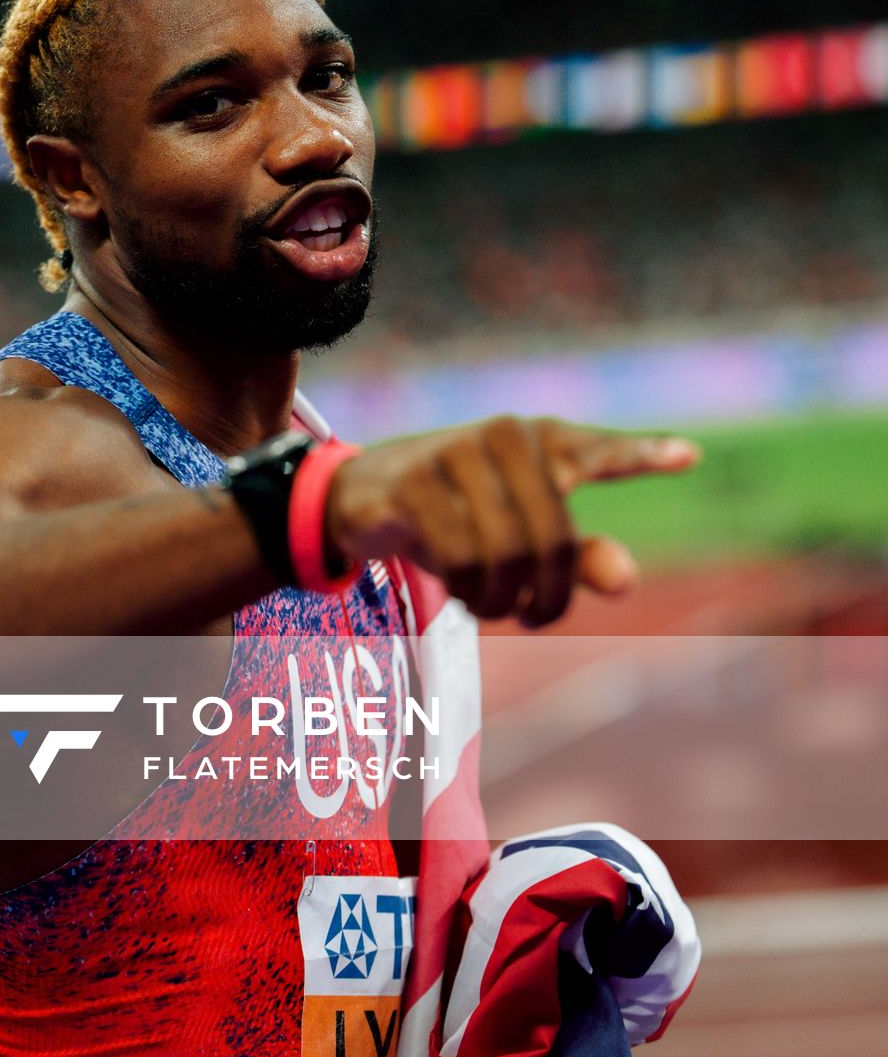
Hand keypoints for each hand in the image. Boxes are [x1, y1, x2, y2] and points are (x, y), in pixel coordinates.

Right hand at [324, 416, 698, 626]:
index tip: (690, 457)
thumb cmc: (462, 514)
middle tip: (535, 620)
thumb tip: (625, 579)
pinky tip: (460, 594)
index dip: (643, 455)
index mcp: (545, 442)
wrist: (365, 496)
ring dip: (500, 601)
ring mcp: (456, 452)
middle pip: (554, 539)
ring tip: (491, 606)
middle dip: (547, 596)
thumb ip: (578, 558)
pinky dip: (465, 591)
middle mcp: (506, 437)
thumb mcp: (522, 537)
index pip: (600, 452)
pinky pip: (458, 555)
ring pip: (506, 553)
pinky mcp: (413, 479)